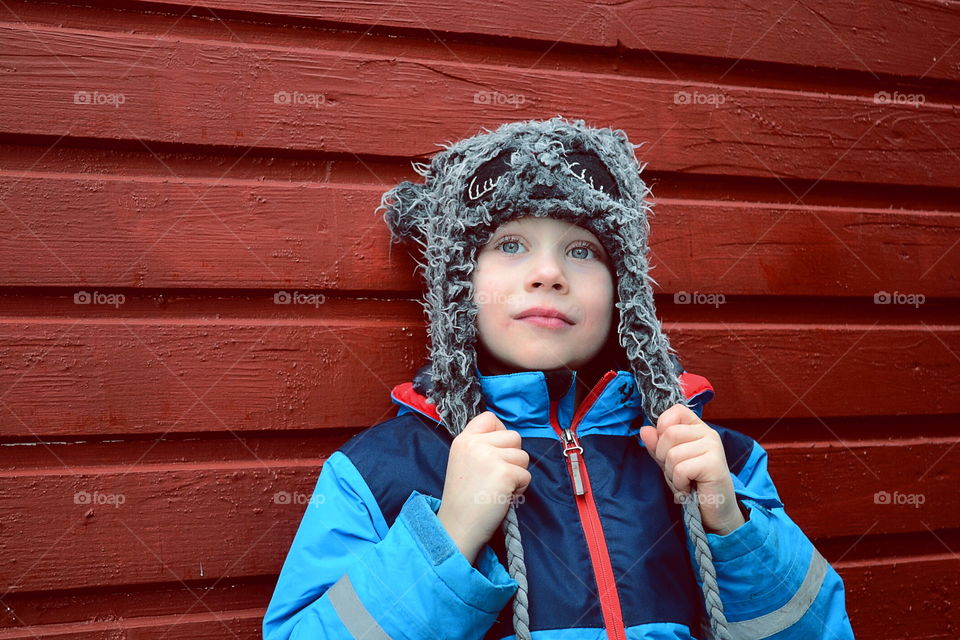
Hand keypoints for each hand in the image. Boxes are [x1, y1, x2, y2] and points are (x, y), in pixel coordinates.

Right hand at [437, 411, 530, 563]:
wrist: (458, 527)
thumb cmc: (464, 500)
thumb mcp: (463, 462)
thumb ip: (481, 446)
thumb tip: (508, 440)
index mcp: (463, 440)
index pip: (490, 418)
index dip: (500, 433)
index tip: (496, 453)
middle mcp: (475, 444)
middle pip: (514, 437)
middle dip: (512, 458)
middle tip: (496, 477)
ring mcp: (490, 457)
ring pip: (523, 456)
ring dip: (517, 473)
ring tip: (498, 488)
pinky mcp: (504, 473)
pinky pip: (526, 475)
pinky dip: (520, 489)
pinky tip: (503, 498)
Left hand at [639, 404, 746, 534]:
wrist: (715, 511)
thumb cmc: (693, 484)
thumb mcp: (669, 463)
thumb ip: (657, 446)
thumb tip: (644, 430)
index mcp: (697, 428)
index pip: (675, 411)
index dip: (663, 427)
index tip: (666, 448)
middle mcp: (708, 433)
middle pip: (669, 433)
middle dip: (664, 457)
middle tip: (678, 472)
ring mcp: (714, 447)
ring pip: (673, 454)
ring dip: (672, 474)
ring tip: (685, 481)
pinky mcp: (715, 464)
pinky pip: (681, 469)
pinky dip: (680, 483)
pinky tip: (690, 488)